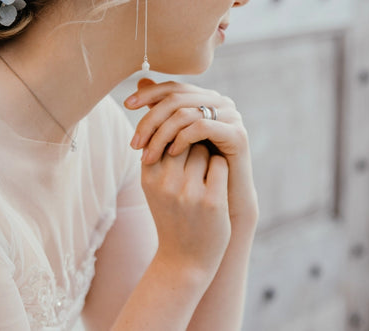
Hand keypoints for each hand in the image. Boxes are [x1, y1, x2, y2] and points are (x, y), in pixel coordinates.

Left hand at [125, 79, 258, 222]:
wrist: (227, 198)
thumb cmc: (198, 168)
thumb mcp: (174, 138)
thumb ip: (161, 110)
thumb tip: (140, 81)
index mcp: (205, 98)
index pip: (172, 87)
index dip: (148, 93)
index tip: (126, 104)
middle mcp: (220, 101)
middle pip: (176, 100)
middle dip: (150, 120)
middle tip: (134, 143)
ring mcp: (231, 116)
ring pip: (186, 113)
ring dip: (161, 135)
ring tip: (148, 156)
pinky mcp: (237, 133)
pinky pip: (202, 127)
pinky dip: (183, 138)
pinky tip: (172, 153)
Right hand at [141, 142, 230, 279]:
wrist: (184, 260)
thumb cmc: (170, 213)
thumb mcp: (154, 183)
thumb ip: (157, 150)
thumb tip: (161, 108)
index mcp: (148, 174)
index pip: (165, 134)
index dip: (176, 138)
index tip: (180, 153)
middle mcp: (165, 182)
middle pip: (184, 137)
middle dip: (192, 143)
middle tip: (195, 160)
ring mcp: (189, 192)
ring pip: (203, 148)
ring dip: (207, 155)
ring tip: (203, 175)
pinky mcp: (211, 201)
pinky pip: (219, 164)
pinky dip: (220, 168)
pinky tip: (216, 183)